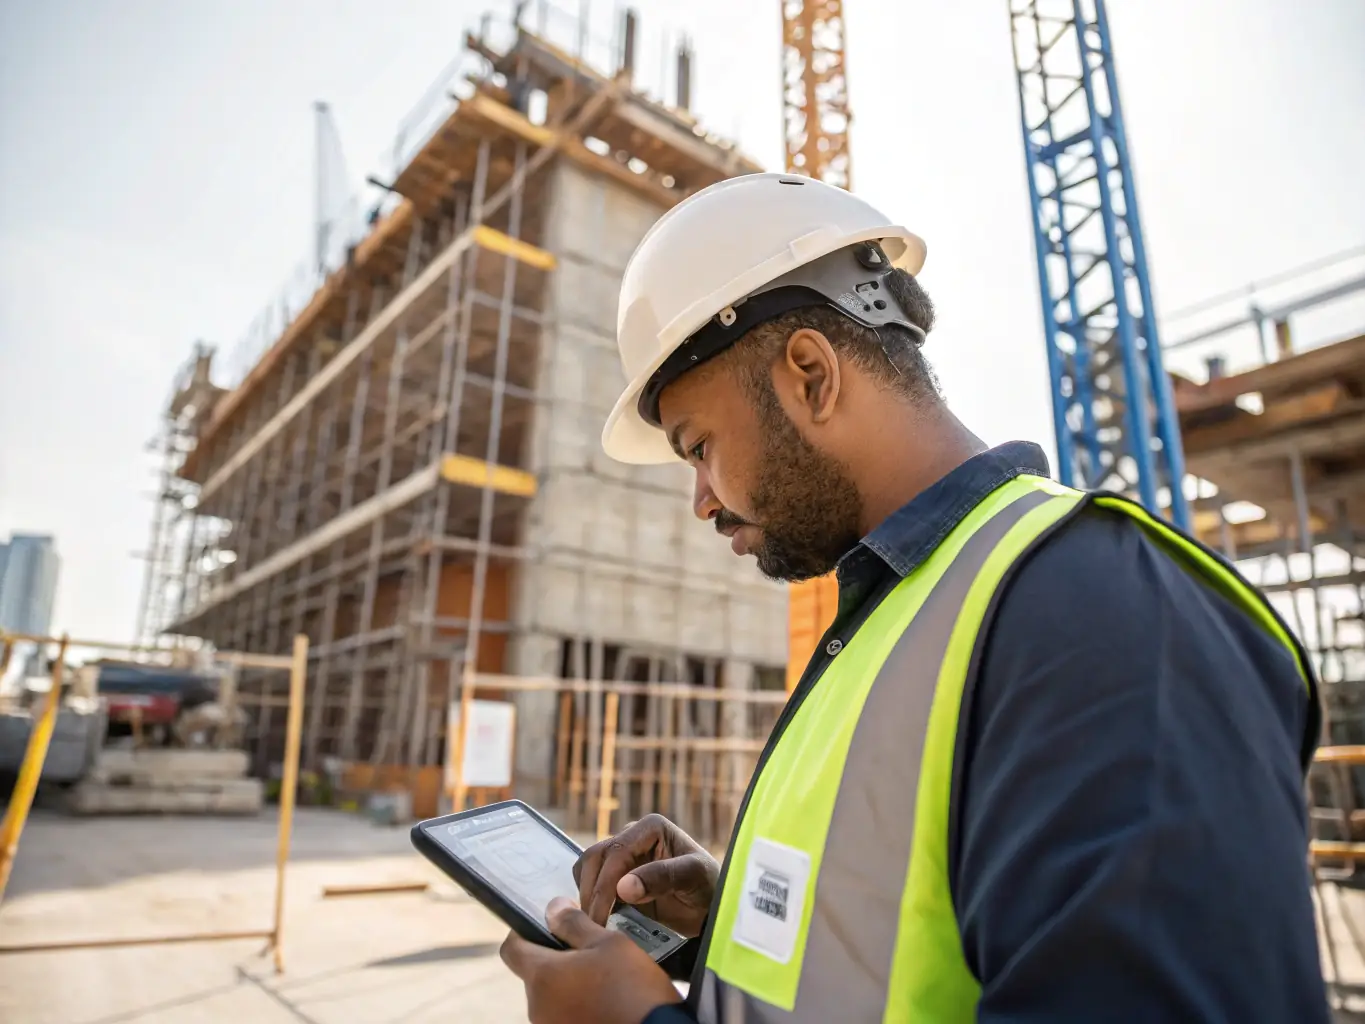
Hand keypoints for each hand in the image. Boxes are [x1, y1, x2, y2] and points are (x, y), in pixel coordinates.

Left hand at [500, 897, 682, 1023]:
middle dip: (556, 960)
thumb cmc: (632, 989)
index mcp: (542, 977)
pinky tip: (604, 1002)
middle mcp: (537, 1007)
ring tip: (602, 980)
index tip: (548, 927)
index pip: (511, 949)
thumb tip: (553, 908)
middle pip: (534, 974)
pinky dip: (577, 1005)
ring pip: (550, 996)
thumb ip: (574, 924)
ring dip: (568, 985)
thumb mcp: (608, 943)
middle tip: (589, 953)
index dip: (524, 932)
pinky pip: (563, 1015)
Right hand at [574, 813, 718, 936]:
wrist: (711, 907)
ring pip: (588, 867)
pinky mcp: (618, 874)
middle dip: (591, 891)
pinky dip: (590, 897)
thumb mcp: (692, 878)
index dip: (604, 884)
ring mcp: (624, 854)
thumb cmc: (708, 887)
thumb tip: (623, 887)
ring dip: (587, 893)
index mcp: (651, 827)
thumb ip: (661, 878)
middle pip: (595, 857)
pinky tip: (600, 917)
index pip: (616, 852)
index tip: (600, 915)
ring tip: (595, 923)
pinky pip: (593, 880)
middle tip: (594, 925)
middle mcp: (633, 835)